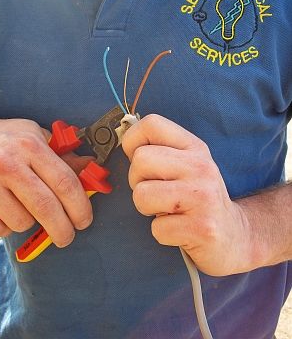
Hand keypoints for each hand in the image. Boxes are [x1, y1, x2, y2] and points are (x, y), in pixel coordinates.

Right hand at [0, 118, 92, 246]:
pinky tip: (7, 211)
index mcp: (31, 146)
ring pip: (21, 222)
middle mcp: (9, 163)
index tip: (84, 220)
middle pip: (46, 208)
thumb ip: (64, 156)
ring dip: (30, 223)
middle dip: (62, 229)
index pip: (65, 182)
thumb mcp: (36, 137)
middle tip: (67, 237)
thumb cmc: (7, 138)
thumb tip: (91, 171)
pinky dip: (7, 227)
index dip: (80, 206)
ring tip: (27, 208)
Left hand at [122, 115, 251, 275]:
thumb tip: (123, 141)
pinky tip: (179, 229)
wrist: (234, 234)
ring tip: (167, 209)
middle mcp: (201, 167)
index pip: (151, 124)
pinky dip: (162, 232)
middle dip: (137, 180)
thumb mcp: (188, 164)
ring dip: (147, 208)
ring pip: (142, 194)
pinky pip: (157, 228)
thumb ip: (161, 150)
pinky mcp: (202, 228)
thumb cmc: (198, 198)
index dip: (132, 141)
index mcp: (194, 147)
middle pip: (140, 159)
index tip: (138, 160)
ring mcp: (202, 197)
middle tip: (156, 191)